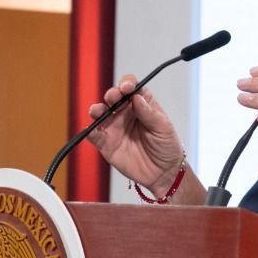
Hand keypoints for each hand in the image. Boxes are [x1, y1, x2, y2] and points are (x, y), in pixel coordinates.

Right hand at [85, 75, 184, 194]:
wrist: (163, 173)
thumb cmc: (167, 147)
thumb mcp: (164, 128)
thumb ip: (149, 113)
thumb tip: (136, 97)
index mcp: (142, 105)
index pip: (132, 88)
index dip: (127, 84)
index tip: (127, 87)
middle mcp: (126, 113)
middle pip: (114, 97)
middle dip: (112, 94)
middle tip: (114, 98)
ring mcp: (115, 127)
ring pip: (100, 113)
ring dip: (97, 109)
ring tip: (98, 111)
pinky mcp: (107, 143)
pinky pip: (95, 135)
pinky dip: (90, 131)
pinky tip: (92, 130)